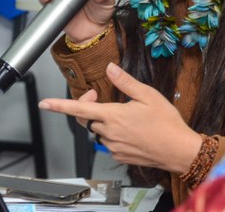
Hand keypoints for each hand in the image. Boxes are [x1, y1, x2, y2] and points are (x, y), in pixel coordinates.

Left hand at [39, 63, 201, 172]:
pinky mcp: (120, 156)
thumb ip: (125, 82)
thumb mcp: (148, 95)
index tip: (44, 104)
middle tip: (99, 95)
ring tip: (125, 115)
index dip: (58, 106)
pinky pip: (109, 142)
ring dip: (104, 120)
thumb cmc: (167, 123)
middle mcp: (109, 132)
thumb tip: (109, 68)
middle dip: (87, 106)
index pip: (78, 109)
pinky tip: (131, 130)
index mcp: (112, 115)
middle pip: (86, 118)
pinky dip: (113, 134)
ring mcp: (113, 146)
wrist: (180, 151)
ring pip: (98, 130)